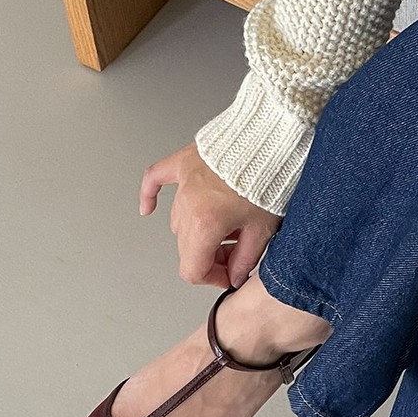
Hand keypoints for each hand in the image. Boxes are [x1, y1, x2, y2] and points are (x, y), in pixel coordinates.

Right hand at [139, 143, 281, 289]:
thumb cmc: (270, 177)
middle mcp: (188, 204)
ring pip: (179, 222)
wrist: (270, 137)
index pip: (193, 269)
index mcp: (206, 224)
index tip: (227, 275)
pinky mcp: (183, 162)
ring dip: (197, 231)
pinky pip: (155, 178)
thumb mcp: (263, 229)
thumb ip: (245, 259)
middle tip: (234, 252)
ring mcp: (183, 182)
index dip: (212, 278)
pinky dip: (149, 194)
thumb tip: (234, 276)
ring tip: (226, 226)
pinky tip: (147, 208)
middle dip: (210, 257)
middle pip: (186, 248)